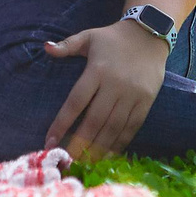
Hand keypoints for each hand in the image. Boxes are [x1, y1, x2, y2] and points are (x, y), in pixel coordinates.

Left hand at [42, 19, 171, 159]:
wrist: (150, 33)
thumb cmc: (113, 38)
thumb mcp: (89, 36)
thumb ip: (67, 45)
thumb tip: (45, 47)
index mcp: (97, 70)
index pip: (76, 102)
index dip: (62, 123)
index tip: (50, 140)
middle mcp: (115, 85)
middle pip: (95, 120)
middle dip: (80, 143)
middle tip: (67, 160)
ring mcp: (133, 95)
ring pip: (114, 127)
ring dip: (99, 148)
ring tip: (86, 163)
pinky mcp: (146, 101)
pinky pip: (132, 127)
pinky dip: (120, 143)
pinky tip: (109, 155)